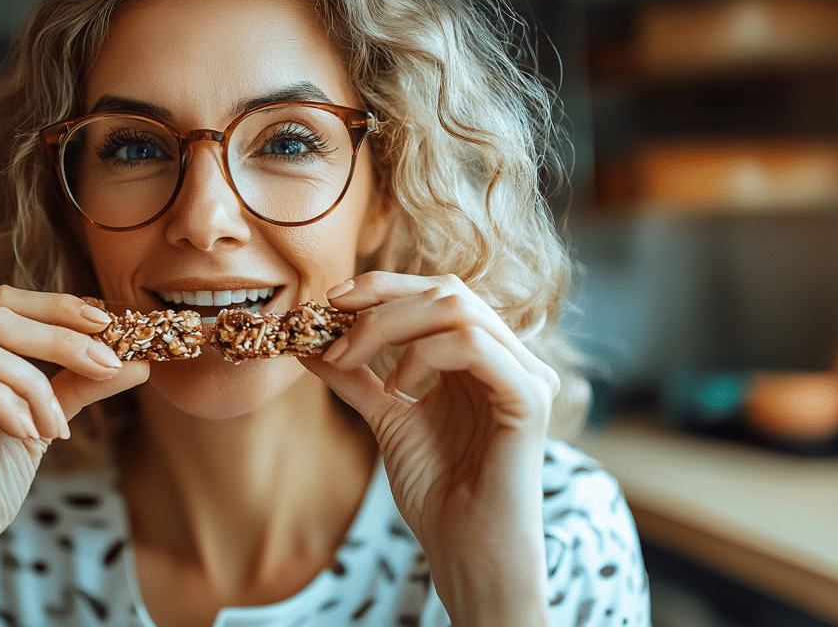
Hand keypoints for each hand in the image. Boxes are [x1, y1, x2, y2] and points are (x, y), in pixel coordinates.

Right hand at [0, 286, 148, 623]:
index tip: (107, 322)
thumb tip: (137, 358)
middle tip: (104, 364)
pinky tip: (23, 432)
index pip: (1, 301)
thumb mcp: (42, 420)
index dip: (56, 306)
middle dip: (57, 339)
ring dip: (30, 383)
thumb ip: (79, 384)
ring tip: (52, 427)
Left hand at [302, 272, 558, 624]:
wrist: (465, 551)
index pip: (436, 293)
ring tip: (352, 361)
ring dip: (390, 325)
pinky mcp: (529, 398)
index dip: (382, 287)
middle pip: (446, 291)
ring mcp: (525, 374)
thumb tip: (308, 340)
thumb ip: (355, 375)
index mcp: (481, 356)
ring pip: (458, 309)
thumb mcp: (386, 418)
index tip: (330, 302)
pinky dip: (422, 355)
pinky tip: (397, 387)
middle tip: (330, 329)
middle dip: (379, 302)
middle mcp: (510, 357)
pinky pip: (473, 345)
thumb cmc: (436, 491)